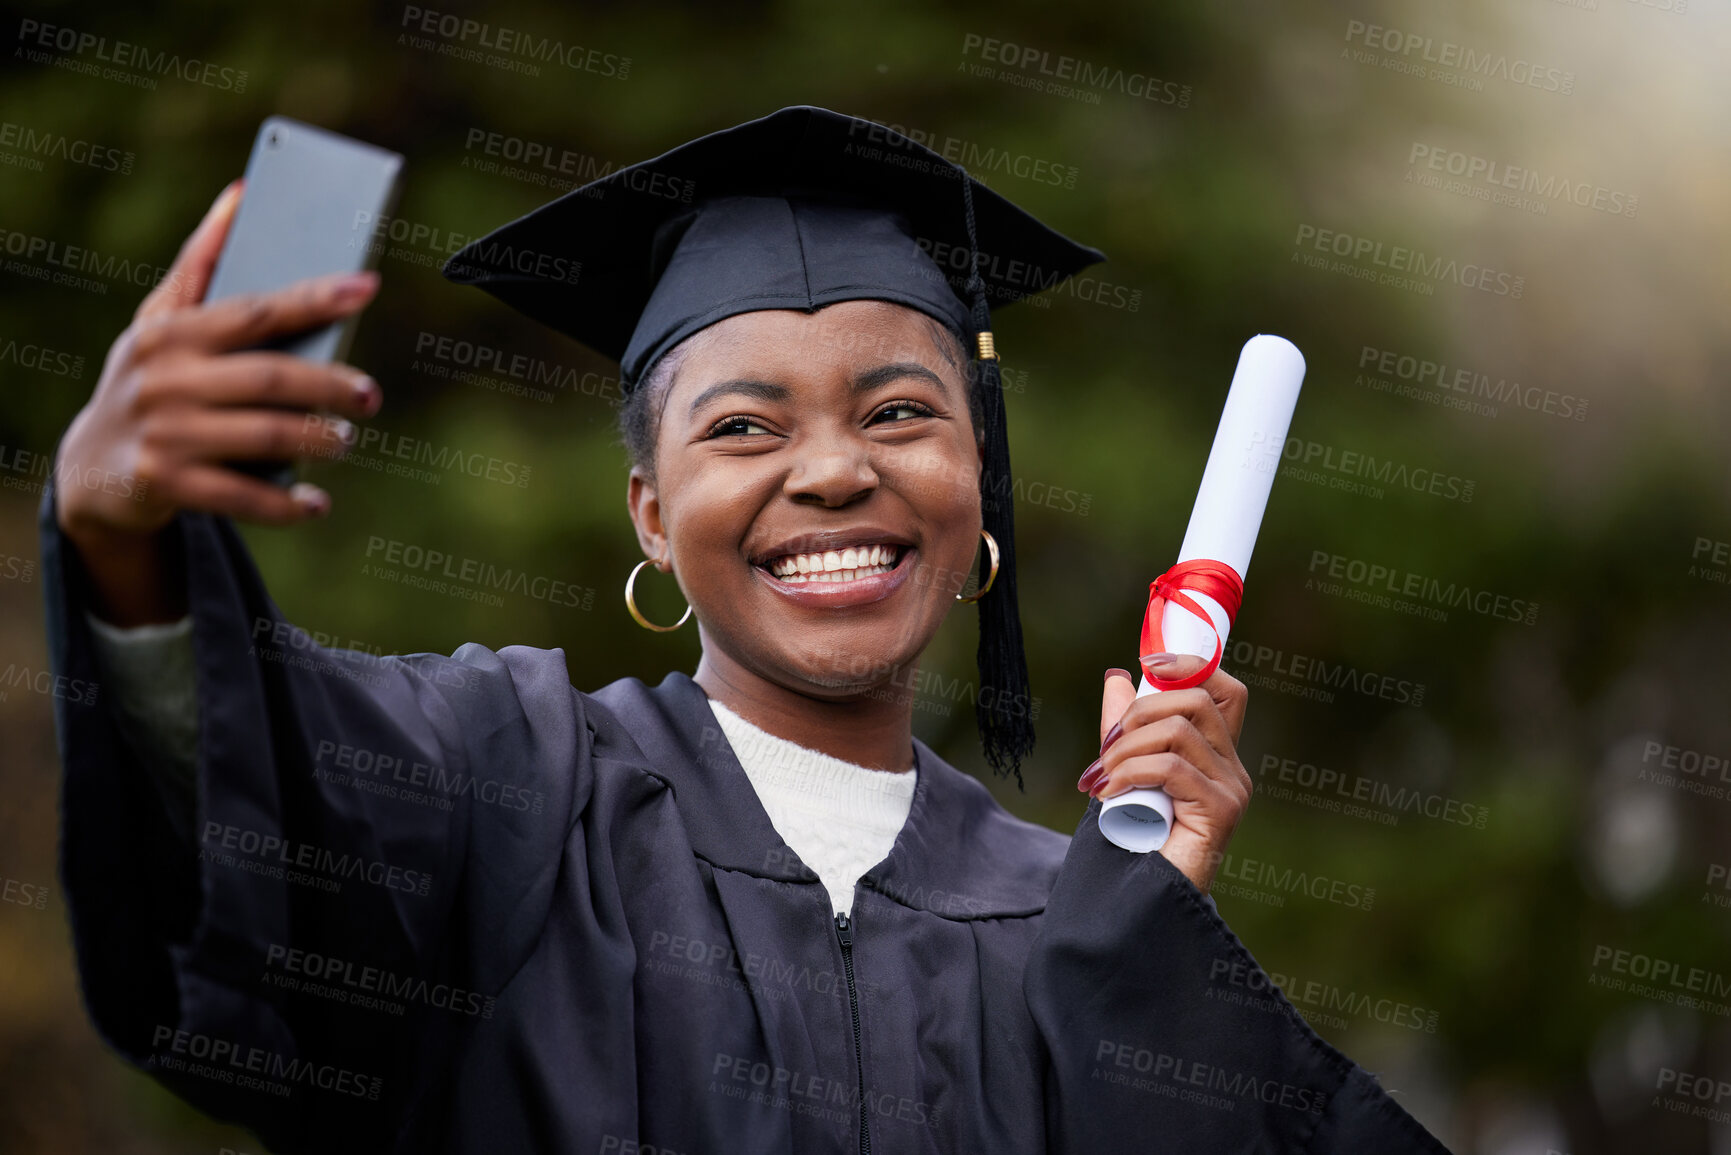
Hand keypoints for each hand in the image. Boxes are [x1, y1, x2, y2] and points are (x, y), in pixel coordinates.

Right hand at [55, 177, 382, 546]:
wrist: (94, 466)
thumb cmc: (151, 378)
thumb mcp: (162, 320)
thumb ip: (202, 262)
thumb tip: (243, 195)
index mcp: (173, 333)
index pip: (257, 310)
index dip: (315, 298)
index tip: (367, 287)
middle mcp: (166, 379)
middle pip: (270, 378)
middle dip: (329, 385)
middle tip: (369, 396)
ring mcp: (165, 434)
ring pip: (262, 435)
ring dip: (316, 439)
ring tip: (345, 439)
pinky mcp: (166, 484)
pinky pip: (240, 496)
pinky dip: (285, 504)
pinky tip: (317, 504)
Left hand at [1078, 654, 1252, 891]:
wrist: (1139, 898)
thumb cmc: (1134, 838)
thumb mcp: (1125, 770)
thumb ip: (1125, 727)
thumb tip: (1118, 677)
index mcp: (1214, 753)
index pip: (1223, 689)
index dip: (1190, 665)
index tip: (1147, 664)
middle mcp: (1232, 767)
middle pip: (1197, 699)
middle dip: (1140, 711)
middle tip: (1105, 748)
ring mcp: (1232, 789)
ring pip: (1179, 729)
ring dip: (1126, 747)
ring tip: (1101, 777)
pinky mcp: (1221, 810)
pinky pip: (1172, 766)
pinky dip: (1130, 772)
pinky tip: (1108, 793)